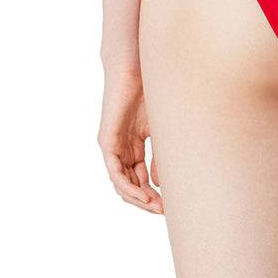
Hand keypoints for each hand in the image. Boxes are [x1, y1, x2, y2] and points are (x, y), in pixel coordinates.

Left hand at [98, 63, 162, 212]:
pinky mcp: (107, 139)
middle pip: (130, 185)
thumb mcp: (162, 131)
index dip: (154, 195)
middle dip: (147, 201)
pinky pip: (114, 171)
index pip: (141, 179)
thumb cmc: (152, 91)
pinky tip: (142, 195)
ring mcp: (113, 145)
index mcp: (134, 146)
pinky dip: (127, 186)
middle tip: (164, 211)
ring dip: (137, 199)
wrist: (138, 66)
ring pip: (120, 183)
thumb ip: (160, 156)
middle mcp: (121, 148)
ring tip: (156, 206)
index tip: (170, 206)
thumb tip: (161, 185)